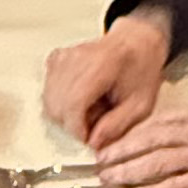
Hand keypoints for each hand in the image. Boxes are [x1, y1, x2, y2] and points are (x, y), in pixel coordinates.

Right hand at [42, 8, 173, 146]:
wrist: (136, 43)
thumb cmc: (140, 69)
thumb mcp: (141, 105)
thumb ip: (117, 126)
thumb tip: (93, 143)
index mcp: (102, 65)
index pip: (74, 104)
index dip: (78, 129)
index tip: (89, 138)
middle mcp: (77, 58)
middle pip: (57, 105)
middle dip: (73, 124)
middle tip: (95, 122)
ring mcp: (64, 57)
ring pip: (49, 102)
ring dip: (67, 114)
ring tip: (90, 108)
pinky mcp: (56, 60)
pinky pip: (47, 92)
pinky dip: (60, 103)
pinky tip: (80, 98)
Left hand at [90, 96, 187, 187]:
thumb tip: (165, 150)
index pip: (157, 122)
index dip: (129, 134)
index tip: (112, 144)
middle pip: (150, 139)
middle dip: (119, 152)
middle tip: (99, 163)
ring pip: (156, 162)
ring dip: (126, 173)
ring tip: (108, 181)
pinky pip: (173, 187)